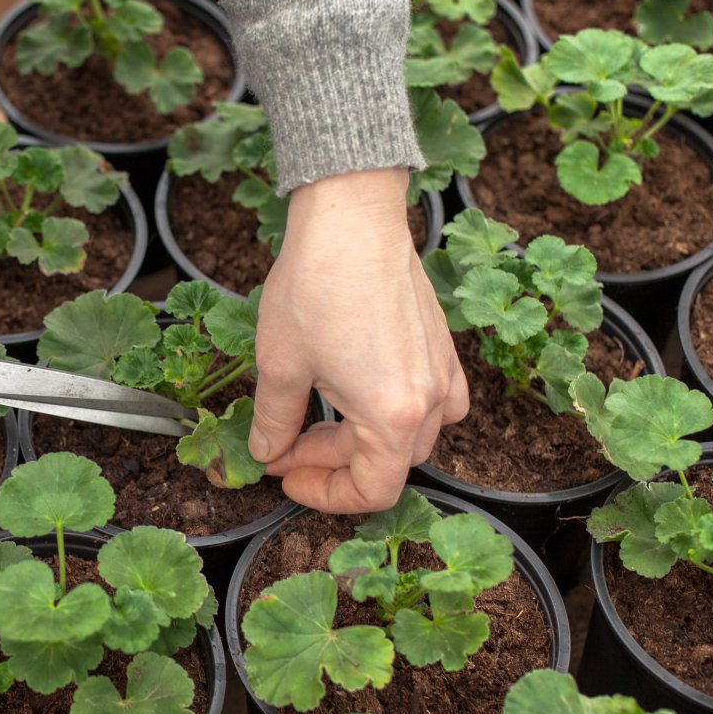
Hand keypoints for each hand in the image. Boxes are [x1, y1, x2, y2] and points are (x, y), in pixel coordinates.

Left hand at [251, 167, 467, 512]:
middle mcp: (432, 401)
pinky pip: (434, 401)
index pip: (372, 491)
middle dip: (333, 464)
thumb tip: (269, 453)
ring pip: (411, 435)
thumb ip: (275, 421)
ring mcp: (443, 371)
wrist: (351, 218)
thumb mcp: (280, 365)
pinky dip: (398, 411)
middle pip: (389, 464)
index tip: (286, 477)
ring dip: (363, 440)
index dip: (324, 495)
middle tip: (285, 445)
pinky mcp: (442, 345)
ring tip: (317, 418)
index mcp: (393, 417)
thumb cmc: (317, 286)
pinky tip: (361, 392)